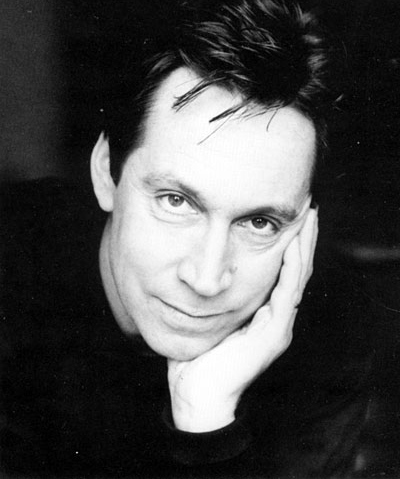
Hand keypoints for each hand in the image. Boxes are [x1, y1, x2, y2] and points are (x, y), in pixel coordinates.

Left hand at [168, 208, 317, 431]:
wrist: (199, 395)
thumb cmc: (200, 360)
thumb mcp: (210, 322)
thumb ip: (214, 302)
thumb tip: (198, 276)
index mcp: (264, 315)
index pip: (283, 275)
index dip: (289, 248)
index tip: (289, 221)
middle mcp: (277, 318)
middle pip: (296, 271)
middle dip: (302, 240)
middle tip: (308, 210)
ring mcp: (279, 327)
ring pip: (298, 278)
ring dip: (303, 247)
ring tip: (308, 219)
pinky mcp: (275, 334)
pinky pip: (287, 294)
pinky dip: (291, 268)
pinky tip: (292, 246)